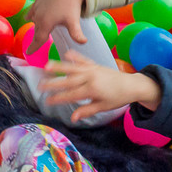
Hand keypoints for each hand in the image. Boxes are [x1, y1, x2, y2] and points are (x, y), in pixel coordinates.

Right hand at [25, 0, 86, 51]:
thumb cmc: (71, 5)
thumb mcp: (74, 21)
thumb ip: (76, 34)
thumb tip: (84, 42)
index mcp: (45, 23)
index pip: (38, 39)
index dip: (33, 47)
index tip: (28, 53)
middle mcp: (38, 16)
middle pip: (36, 31)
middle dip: (36, 38)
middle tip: (34, 46)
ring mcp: (37, 7)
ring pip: (34, 20)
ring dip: (36, 26)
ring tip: (38, 31)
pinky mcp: (38, 0)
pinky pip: (32, 10)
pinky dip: (32, 15)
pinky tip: (31, 17)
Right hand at [38, 52, 160, 121]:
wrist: (131, 85)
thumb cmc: (117, 98)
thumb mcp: (103, 107)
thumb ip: (87, 111)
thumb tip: (73, 118)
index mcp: (92, 89)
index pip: (71, 94)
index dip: (58, 98)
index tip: (47, 101)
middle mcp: (90, 77)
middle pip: (67, 81)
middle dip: (52, 83)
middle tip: (39, 86)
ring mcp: (92, 69)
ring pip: (72, 68)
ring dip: (58, 67)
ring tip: (45, 66)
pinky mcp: (95, 64)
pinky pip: (83, 59)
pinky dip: (74, 56)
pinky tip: (66, 53)